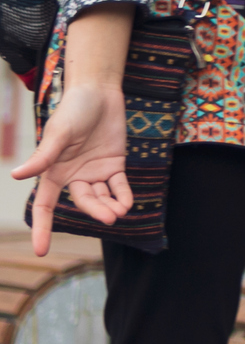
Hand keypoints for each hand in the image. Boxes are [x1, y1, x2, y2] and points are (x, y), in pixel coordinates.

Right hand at [13, 83, 130, 254]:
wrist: (99, 92)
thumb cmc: (73, 110)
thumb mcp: (58, 133)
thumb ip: (43, 157)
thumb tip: (18, 176)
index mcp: (53, 172)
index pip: (45, 206)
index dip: (43, 228)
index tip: (41, 251)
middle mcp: (73, 176)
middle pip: (83, 202)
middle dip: (95, 211)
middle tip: (110, 218)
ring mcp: (94, 171)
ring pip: (102, 196)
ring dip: (110, 206)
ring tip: (120, 213)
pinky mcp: (114, 163)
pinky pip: (118, 185)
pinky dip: (123, 195)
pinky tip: (127, 204)